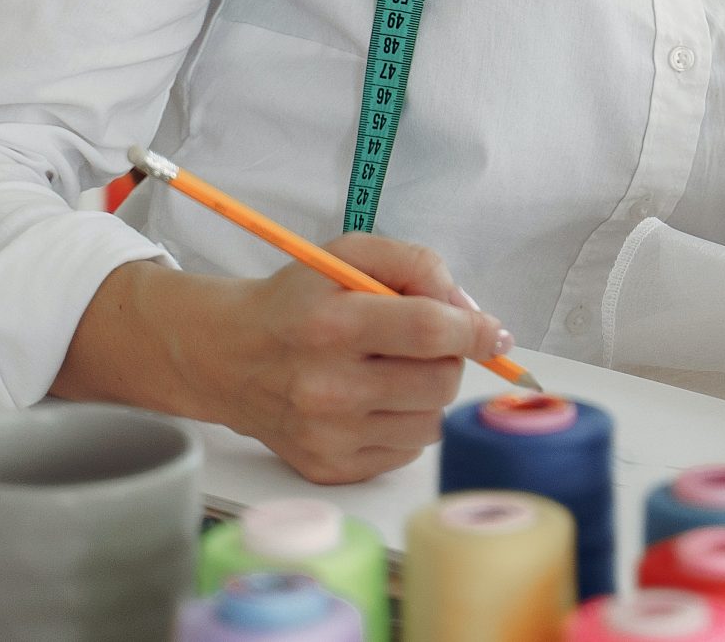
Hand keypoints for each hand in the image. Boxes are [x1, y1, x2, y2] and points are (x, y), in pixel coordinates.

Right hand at [208, 236, 510, 482]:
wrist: (229, 356)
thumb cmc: (296, 302)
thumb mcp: (347, 255)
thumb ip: (416, 265)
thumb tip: (468, 310)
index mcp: (333, 325)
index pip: (430, 330)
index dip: (475, 331)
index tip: (495, 333)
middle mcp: (327, 387)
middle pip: (440, 381)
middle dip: (449, 358)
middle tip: (425, 344)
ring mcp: (327, 436)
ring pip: (432, 422)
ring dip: (429, 394)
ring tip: (393, 371)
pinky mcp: (328, 468)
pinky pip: (406, 452)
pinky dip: (404, 423)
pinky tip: (373, 401)